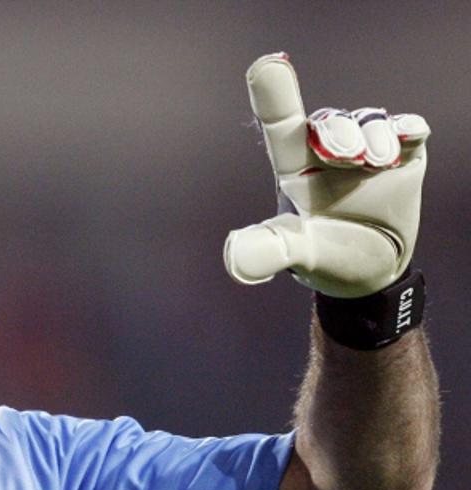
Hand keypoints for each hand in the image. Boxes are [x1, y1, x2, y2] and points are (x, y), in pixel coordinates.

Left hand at [223, 53, 429, 297]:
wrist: (371, 270)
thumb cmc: (323, 256)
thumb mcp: (296, 254)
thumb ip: (268, 250)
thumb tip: (234, 258)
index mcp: (295, 167)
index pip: (280, 124)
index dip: (273, 94)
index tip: (267, 65)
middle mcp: (328, 152)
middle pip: (329, 121)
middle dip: (337, 130)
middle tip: (345, 156)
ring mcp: (367, 152)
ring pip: (368, 121)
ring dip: (372, 135)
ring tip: (376, 161)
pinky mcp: (404, 156)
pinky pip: (408, 129)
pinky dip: (407, 129)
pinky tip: (407, 137)